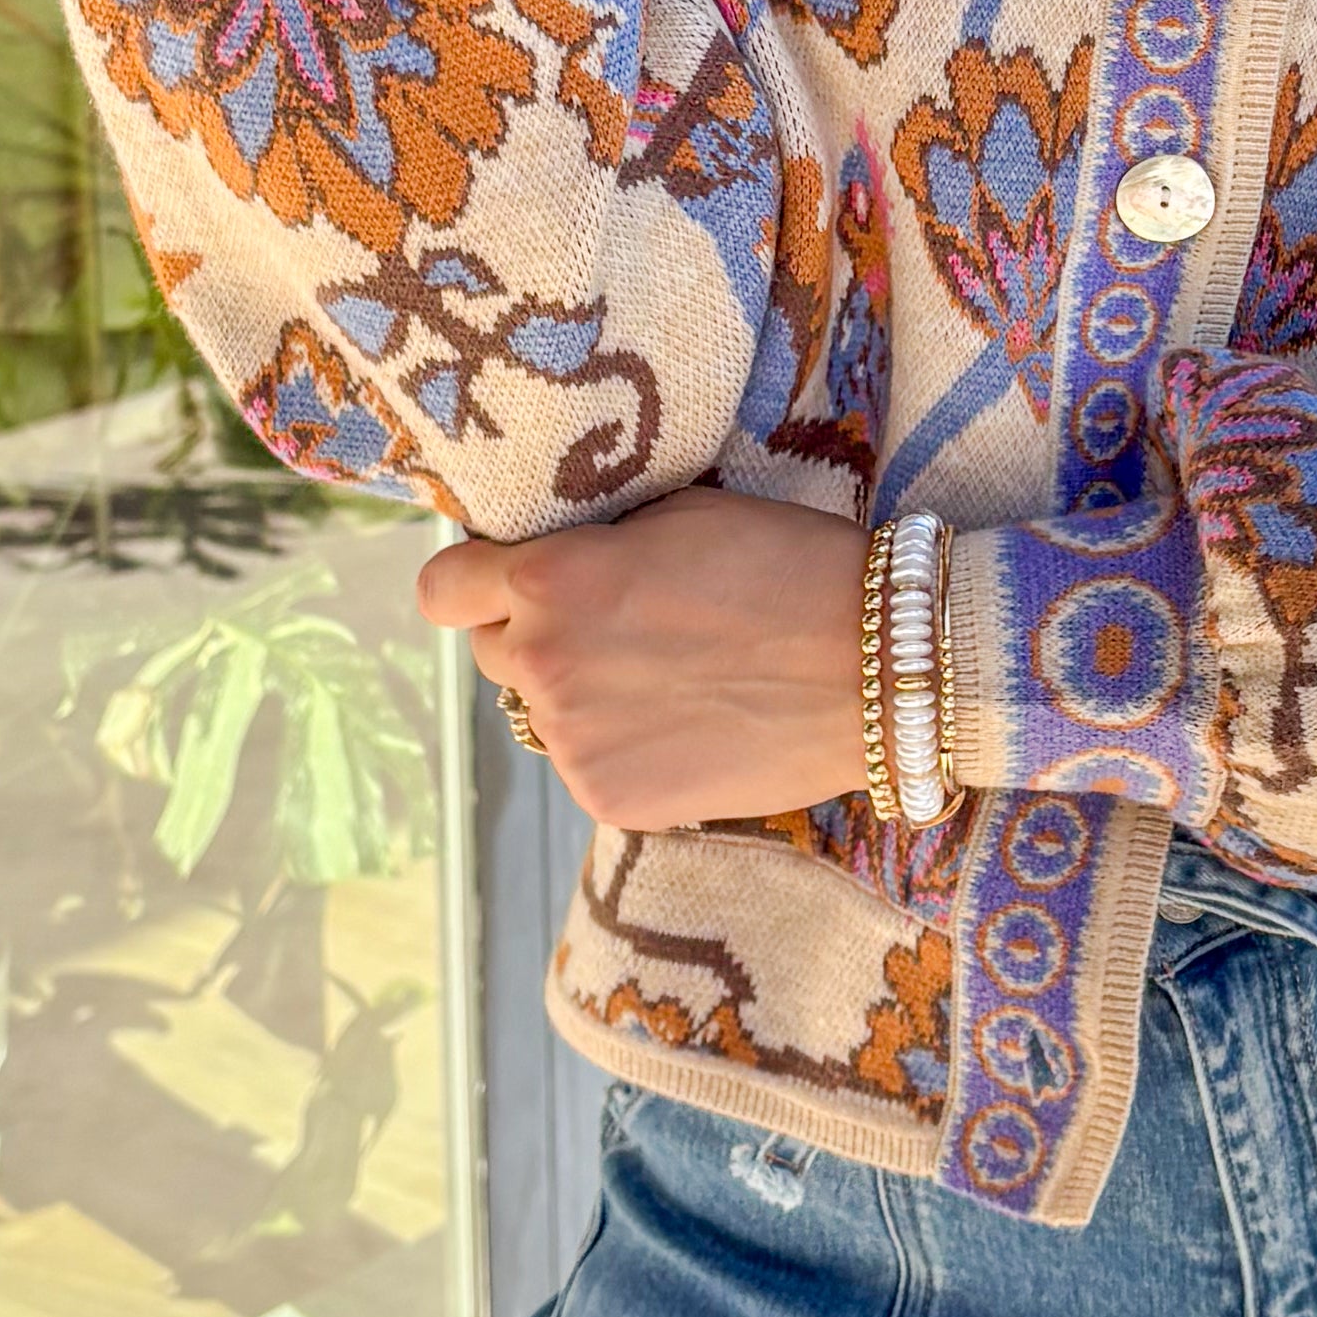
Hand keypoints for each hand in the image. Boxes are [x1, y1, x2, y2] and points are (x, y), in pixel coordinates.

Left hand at [422, 490, 872, 829]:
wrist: (875, 670)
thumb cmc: (787, 567)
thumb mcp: (676, 516)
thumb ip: (592, 546)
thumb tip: (554, 564)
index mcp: (549, 581)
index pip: (441, 589)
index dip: (473, 582)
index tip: (506, 581)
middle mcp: (543, 664)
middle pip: (493, 652)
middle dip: (538, 636)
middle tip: (620, 629)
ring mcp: (572, 743)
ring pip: (544, 713)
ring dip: (585, 695)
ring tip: (676, 681)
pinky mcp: (608, 800)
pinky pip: (588, 765)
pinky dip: (625, 748)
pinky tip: (693, 726)